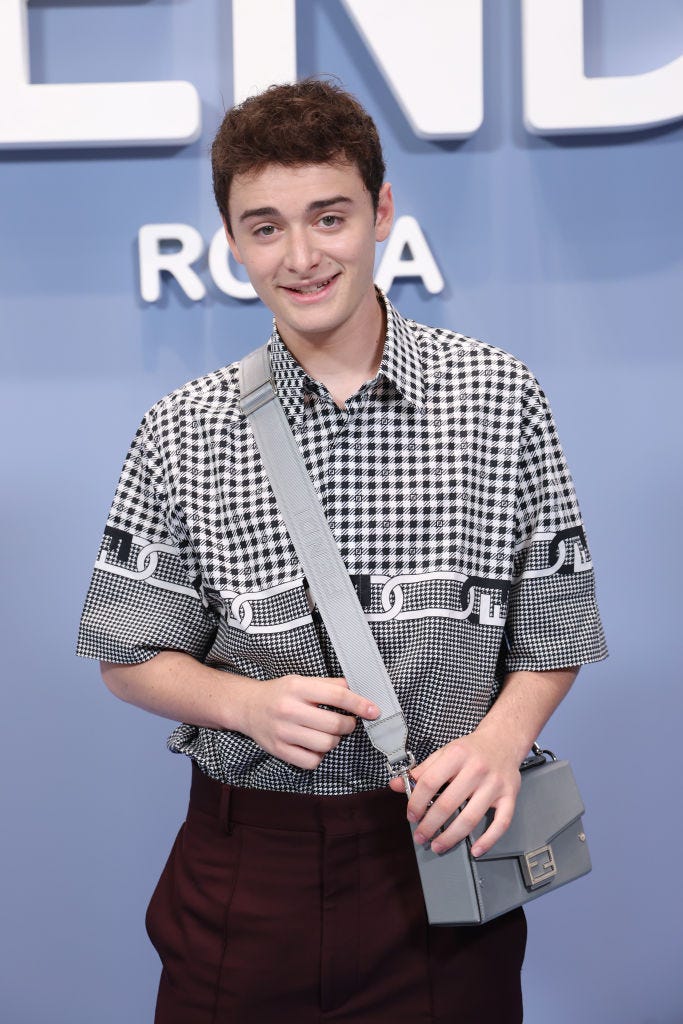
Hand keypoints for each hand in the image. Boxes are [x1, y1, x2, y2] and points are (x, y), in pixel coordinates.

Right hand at [242, 674, 379, 770]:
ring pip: (325, 744)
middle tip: (347, 723)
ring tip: (329, 733)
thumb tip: (356, 689)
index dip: (359, 704)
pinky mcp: (279, 750)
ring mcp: (282, 732)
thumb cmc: (280, 693)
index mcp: (297, 687)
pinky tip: (315, 745)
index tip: (373, 710)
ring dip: (335, 741)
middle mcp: (289, 709)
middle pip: (334, 724)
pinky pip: (311, 761)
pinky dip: (319, 756)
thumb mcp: (301, 680)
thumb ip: (328, 684)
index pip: (337, 695)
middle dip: (348, 725)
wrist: (248, 707)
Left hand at [388, 731, 520, 855]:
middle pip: (448, 804)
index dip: (416, 802)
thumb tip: (396, 785)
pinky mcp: (510, 796)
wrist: (503, 740)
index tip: (411, 815)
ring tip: (438, 845)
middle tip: (421, 836)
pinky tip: (475, 849)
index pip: (430, 782)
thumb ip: (421, 770)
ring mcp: (495, 784)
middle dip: (430, 825)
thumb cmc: (472, 749)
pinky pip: (501, 823)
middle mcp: (477, 769)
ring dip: (451, 837)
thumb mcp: (444, 752)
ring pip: (471, 818)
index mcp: (457, 755)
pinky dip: (488, 840)